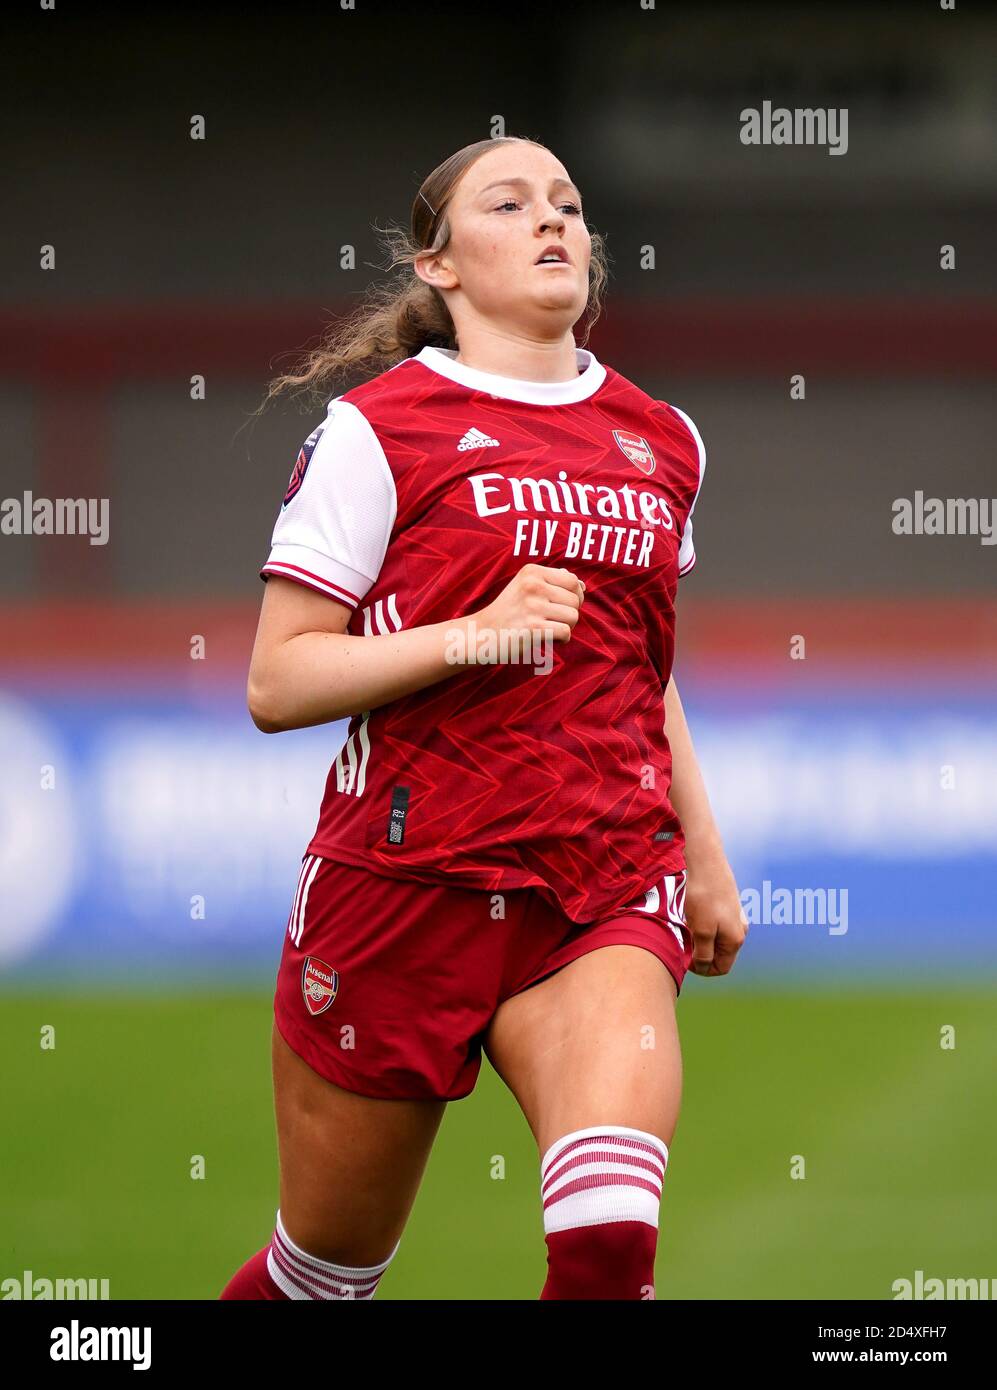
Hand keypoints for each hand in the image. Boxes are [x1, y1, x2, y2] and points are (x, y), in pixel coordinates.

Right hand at [475, 563, 584, 645]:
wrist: (481, 634)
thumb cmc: (508, 611)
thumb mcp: (524, 586)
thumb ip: (552, 581)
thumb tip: (581, 585)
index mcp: (532, 572)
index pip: (572, 581)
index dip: (574, 595)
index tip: (562, 605)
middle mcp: (533, 585)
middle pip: (576, 600)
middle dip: (569, 613)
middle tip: (552, 620)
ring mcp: (532, 607)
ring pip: (573, 617)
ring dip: (567, 627)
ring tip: (550, 629)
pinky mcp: (533, 629)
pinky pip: (565, 632)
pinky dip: (562, 639)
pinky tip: (548, 639)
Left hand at [684, 843, 747, 976]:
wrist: (705, 861)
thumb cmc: (703, 896)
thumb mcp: (702, 930)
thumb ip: (703, 953)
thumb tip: (702, 967)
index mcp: (736, 939)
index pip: (721, 968)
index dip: (702, 970)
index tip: (686, 959)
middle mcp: (739, 929)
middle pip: (719, 954)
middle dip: (700, 953)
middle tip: (683, 943)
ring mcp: (734, 915)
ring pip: (715, 938)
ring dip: (699, 939)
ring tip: (685, 928)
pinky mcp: (725, 903)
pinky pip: (713, 923)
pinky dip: (701, 925)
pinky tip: (690, 915)